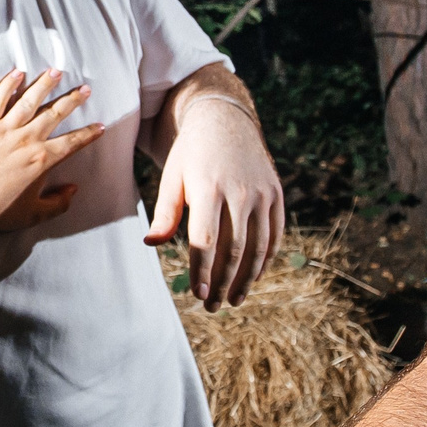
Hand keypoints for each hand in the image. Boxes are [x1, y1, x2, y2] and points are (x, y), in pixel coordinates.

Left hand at [0, 70, 103, 233]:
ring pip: (29, 101)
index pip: (71, 143)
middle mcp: (26, 141)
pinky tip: (16, 73)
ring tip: (55, 72)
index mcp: (41, 161)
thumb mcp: (32, 215)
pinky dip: (7, 85)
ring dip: (44, 84)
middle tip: (84, 89)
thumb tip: (72, 191)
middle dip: (72, 100)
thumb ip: (57, 204)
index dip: (88, 134)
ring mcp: (4, 131)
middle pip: (54, 114)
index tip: (99, 126)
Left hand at [144, 95, 284, 310]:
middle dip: (222, 283)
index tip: (197, 294)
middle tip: (212, 307)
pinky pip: (274, 234)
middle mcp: (239, 191)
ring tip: (233, 300)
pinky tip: (253, 277)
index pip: (205, 240)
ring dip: (246, 278)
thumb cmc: (192, 153)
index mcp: (208, 187)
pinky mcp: (276, 193)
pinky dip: (265, 260)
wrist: (226, 120)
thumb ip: (165, 212)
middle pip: (234, 249)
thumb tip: (151, 244)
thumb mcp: (172, 176)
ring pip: (258, 246)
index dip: (202, 271)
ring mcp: (261, 193)